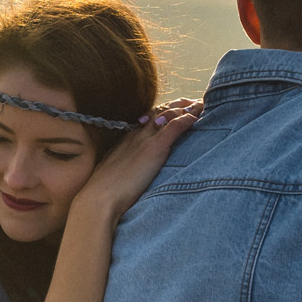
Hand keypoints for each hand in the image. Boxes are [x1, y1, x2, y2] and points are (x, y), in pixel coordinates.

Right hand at [73, 98, 201, 225]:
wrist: (99, 198)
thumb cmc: (104, 193)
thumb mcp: (114, 175)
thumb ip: (124, 170)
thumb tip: (129, 176)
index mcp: (126, 140)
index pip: (148, 118)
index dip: (163, 112)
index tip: (176, 110)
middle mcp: (136, 135)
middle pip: (159, 111)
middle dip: (177, 105)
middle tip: (193, 103)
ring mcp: (145, 140)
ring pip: (168, 114)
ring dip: (186, 107)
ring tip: (201, 104)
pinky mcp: (154, 149)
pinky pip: (174, 126)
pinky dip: (187, 118)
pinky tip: (197, 115)